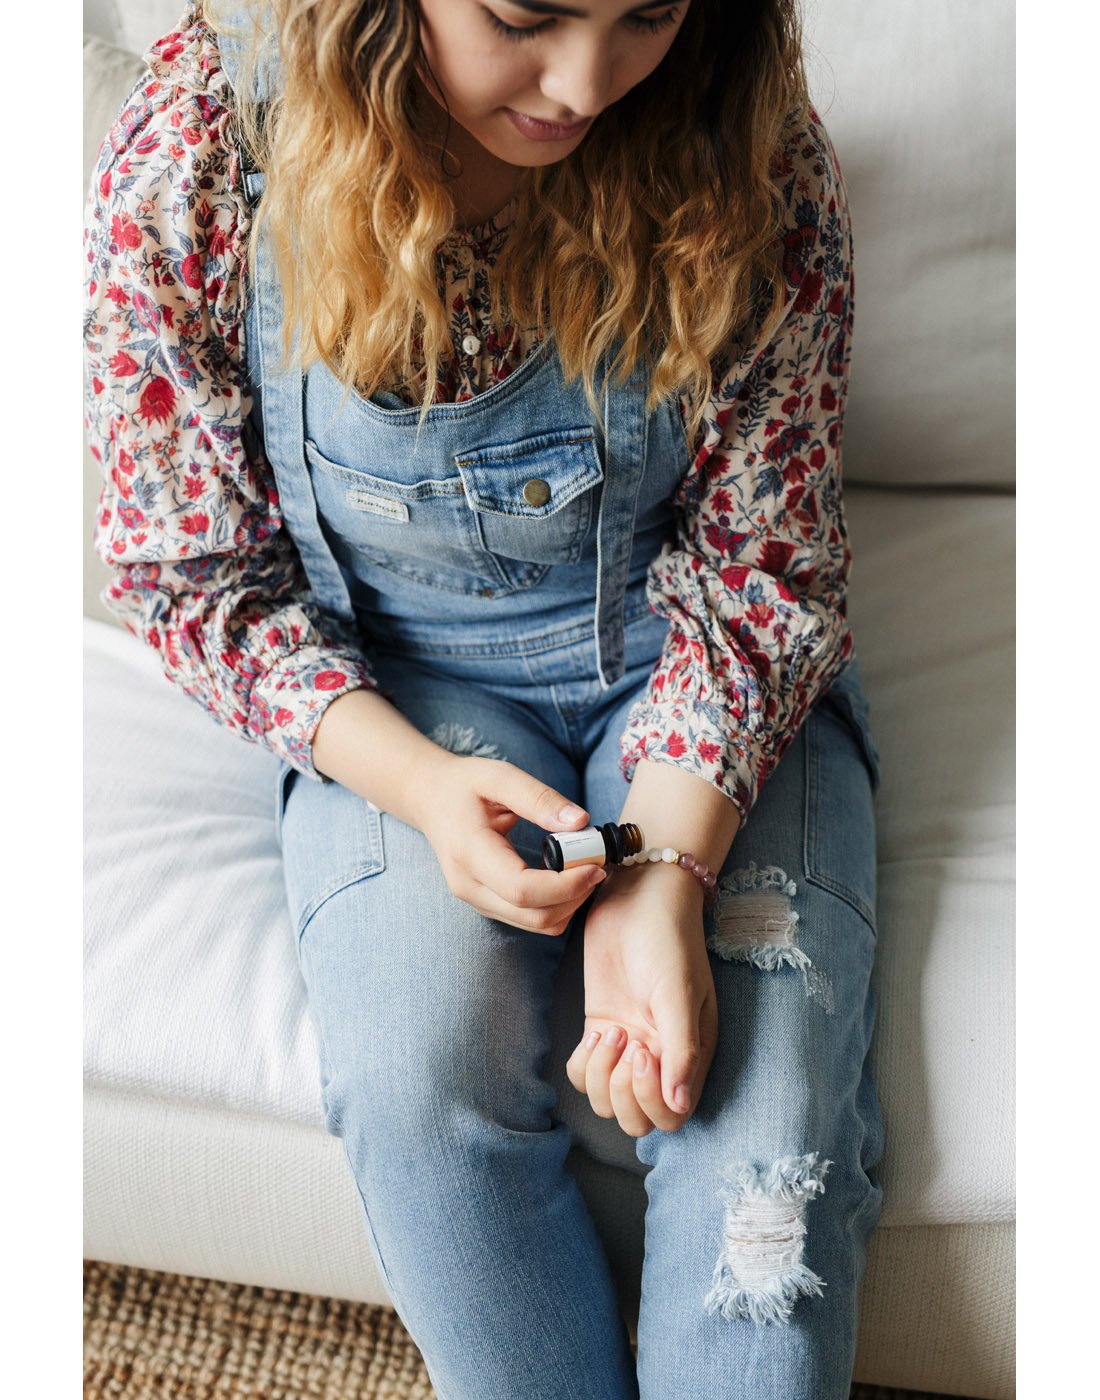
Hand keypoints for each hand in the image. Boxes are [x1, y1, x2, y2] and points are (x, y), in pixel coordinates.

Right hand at [417, 755, 607, 934]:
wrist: (430, 799)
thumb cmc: (464, 785)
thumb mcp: (499, 776)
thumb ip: (539, 798)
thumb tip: (580, 822)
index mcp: (469, 852)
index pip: (522, 890)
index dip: (566, 885)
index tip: (595, 864)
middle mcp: (469, 886)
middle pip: (534, 916)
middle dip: (575, 896)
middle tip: (597, 864)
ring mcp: (476, 900)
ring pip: (535, 924)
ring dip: (569, 903)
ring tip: (582, 867)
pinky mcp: (487, 904)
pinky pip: (530, 919)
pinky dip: (556, 904)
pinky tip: (562, 875)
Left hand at [566, 863, 716, 1135]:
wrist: (638, 896)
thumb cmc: (667, 938)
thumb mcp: (678, 991)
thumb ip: (681, 1048)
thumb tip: (679, 1105)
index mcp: (691, 1053)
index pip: (673, 1115)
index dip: (651, 1100)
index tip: (641, 1051)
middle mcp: (661, 1058)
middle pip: (638, 1119)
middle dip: (623, 1094)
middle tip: (622, 1040)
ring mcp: (629, 1045)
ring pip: (607, 1101)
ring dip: (600, 1078)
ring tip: (608, 1031)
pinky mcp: (601, 1029)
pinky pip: (584, 1074)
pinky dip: (583, 1064)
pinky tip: (594, 1031)